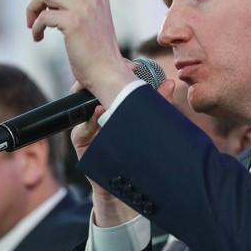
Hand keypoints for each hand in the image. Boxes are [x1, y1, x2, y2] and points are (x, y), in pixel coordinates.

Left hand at [26, 0, 135, 107]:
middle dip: (37, 0)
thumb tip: (45, 14)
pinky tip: (39, 38)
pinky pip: (43, 17)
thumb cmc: (98, 59)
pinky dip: (36, 28)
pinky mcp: (73, 22)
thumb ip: (74, 13)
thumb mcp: (90, 28)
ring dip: (34, 11)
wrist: (109, 75)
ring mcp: (85, 9)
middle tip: (33, 20)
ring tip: (35, 29)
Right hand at [70, 77, 175, 227]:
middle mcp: (95, 113)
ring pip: (83, 108)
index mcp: (109, 105)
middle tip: (114, 72)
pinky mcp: (82, 143)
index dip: (112, 71)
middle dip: (97, 80)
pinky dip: (89, 123)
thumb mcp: (148, 125)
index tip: (129, 64)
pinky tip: (99, 114)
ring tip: (105, 94)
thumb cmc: (137, 150)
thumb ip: (157, 104)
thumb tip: (170, 83)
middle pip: (89, 91)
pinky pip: (81, 131)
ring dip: (92, 99)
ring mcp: (86, 128)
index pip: (104, 83)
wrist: (129, 185)